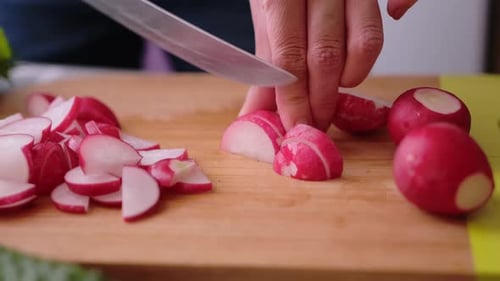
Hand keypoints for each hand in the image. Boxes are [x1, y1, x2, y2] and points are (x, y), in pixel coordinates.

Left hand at [239, 0, 417, 130]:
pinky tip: (355, 65)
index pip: (289, 56)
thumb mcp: (266, 17)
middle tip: (316, 125)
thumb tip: (256, 115)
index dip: (294, 99)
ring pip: (363, 44)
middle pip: (326, 55)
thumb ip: (265, 64)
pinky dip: (372, 54)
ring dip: (349, 80)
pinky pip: (386, 24)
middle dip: (321, 101)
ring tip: (333, 91)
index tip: (295, 127)